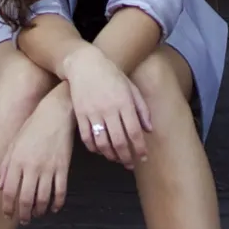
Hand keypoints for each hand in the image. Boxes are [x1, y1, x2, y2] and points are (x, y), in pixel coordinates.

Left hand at [0, 84, 74, 223]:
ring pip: (43, 199)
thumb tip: (0, 187)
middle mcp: (31, 168)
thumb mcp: (14, 144)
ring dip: (39, 211)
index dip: (8, 206)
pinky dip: (57, 203)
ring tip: (37, 214)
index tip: (8, 215)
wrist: (56, 115)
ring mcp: (48, 169)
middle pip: (26, 199)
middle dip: (24, 214)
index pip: (9, 191)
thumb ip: (6, 166)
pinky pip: (60, 192)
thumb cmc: (32, 128)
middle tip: (24, 220)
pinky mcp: (63, 168)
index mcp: (16, 161)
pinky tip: (54, 208)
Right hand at [62, 44, 151, 168]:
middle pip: (119, 141)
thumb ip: (142, 109)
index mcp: (124, 102)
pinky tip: (100, 150)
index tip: (143, 158)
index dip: (140, 148)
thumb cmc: (112, 75)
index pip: (134, 131)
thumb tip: (149, 129)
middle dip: (126, 157)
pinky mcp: (80, 114)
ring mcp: (93, 112)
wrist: (85, 64)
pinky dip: (94, 148)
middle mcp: (109, 109)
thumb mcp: (131, 88)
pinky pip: (87, 138)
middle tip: (130, 164)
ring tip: (116, 159)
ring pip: (102, 143)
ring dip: (110, 155)